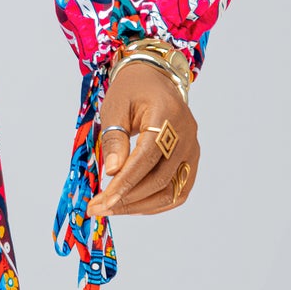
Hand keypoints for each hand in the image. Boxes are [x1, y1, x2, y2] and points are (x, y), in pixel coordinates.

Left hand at [90, 57, 200, 217]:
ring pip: (172, 191)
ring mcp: (192, 150)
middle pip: (160, 179)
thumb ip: (115, 137)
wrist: (155, 80)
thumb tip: (112, 172)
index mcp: (167, 116)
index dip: (127, 182)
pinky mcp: (191, 160)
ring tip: (111, 209)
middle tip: (98, 208)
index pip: (147, 157)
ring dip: (140, 205)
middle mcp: (187, 135)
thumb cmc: (131, 91)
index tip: (105, 200)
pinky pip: (178, 190)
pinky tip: (131, 205)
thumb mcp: (115, 107)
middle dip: (127, 198)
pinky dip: (155, 203)